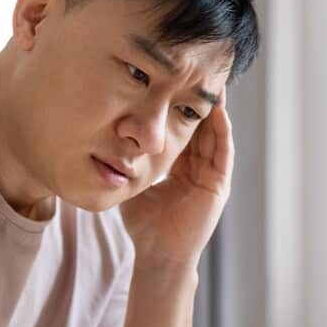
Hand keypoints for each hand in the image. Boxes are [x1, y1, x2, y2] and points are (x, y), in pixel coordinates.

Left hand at [119, 87, 232, 268]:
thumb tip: (104, 139)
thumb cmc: (143, 225)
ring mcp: (211, 177)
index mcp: (180, 168)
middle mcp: (199, 169)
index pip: (183, 130)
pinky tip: (219, 112)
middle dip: (200, 101)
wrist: (157, 255)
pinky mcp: (219, 186)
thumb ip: (127, 162)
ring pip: (216, 135)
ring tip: (214, 83)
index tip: (176, 80)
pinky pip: (222, 153)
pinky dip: (222, 132)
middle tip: (200, 71)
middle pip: (202, 127)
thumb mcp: (133, 183)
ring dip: (216, 110)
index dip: (180, 106)